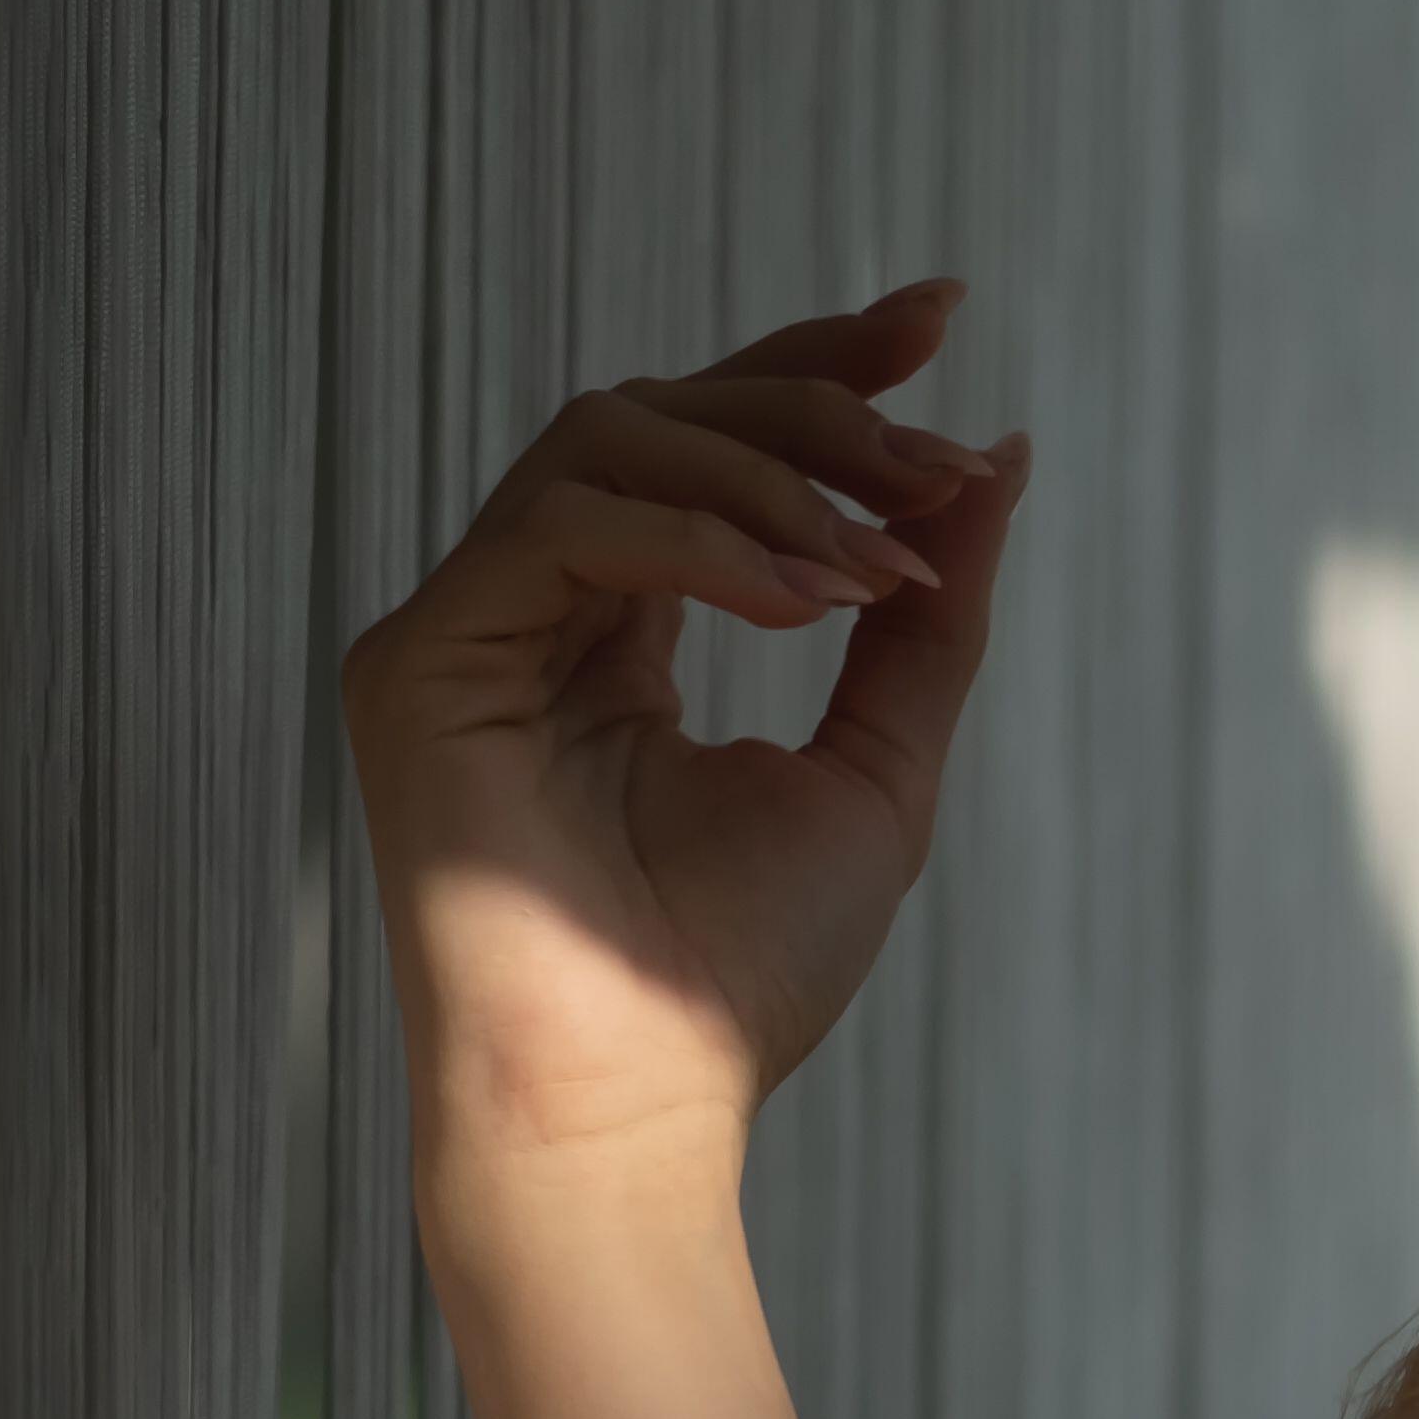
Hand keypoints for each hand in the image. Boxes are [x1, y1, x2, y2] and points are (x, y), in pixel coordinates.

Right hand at [340, 280, 1023, 1173]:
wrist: (639, 1103)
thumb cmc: (738, 968)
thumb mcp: (877, 770)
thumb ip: (928, 622)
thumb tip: (997, 463)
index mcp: (624, 629)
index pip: (713, 442)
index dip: (824, 362)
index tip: (943, 315)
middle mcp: (534, 607)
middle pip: (664, 410)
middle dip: (820, 410)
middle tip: (939, 461)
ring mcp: (467, 624)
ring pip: (611, 439)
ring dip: (775, 480)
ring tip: (882, 567)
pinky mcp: (421, 656)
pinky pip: (565, 525)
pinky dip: (699, 541)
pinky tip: (806, 600)